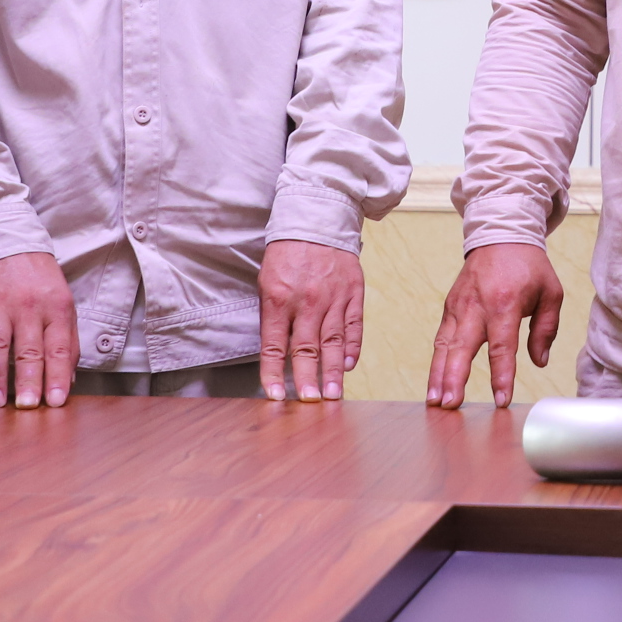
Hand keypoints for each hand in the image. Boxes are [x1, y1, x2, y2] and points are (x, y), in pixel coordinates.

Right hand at [0, 251, 76, 408]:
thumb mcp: (63, 304)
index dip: (57, 376)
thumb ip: (67, 341)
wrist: (8, 242)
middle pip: (29, 350)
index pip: (58, 348)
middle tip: (26, 407)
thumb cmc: (40, 281)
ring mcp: (0, 303)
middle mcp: (29, 307)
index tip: (56, 402)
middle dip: (28, 381)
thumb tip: (69, 379)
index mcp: (56, 308)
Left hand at [259, 240, 363, 402]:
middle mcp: (307, 301)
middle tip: (311, 402)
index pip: (274, 346)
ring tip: (333, 394)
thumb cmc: (287, 254)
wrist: (317, 219)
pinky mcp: (353, 292)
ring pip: (333, 342)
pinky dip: (352, 347)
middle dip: (308, 378)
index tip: (276, 395)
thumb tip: (278, 354)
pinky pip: (354, 325)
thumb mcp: (267, 282)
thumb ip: (272, 318)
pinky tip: (348, 364)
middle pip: (306, 349)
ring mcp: (333, 297)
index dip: (274, 373)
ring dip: (332, 371)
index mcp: (279, 299)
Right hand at [425, 243, 565, 409]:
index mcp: (505, 302)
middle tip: (451, 404)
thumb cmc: (528, 266)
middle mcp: (477, 306)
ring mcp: (459, 306)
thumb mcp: (551, 293)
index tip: (501, 399)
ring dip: (438, 375)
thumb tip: (539, 362)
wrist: (500, 235)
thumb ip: (546, 329)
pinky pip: (441, 339)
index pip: (502, 345)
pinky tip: (435, 385)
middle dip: (454, 377)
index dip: (501, 374)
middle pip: (462, 347)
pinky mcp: (450, 308)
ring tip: (436, 402)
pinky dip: (436, 363)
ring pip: (444, 346)